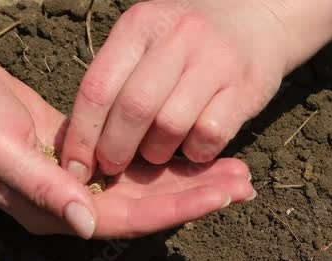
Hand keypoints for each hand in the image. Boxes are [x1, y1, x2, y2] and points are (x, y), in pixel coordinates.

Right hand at [0, 56, 254, 237]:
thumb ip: (44, 189)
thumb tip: (89, 226)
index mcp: (55, 213)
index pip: (128, 220)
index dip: (175, 209)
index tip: (220, 196)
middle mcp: (75, 207)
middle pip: (147, 209)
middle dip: (197, 196)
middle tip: (246, 183)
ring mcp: (81, 186)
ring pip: (146, 188)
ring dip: (190, 181)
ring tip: (238, 171)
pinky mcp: (86, 160)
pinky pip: (135, 166)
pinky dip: (167, 160)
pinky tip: (199, 152)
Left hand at [60, 0, 288, 179]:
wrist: (258, 21)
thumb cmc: (189, 44)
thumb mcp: (149, 41)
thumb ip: (119, 79)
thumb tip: (81, 142)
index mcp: (141, 25)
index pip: (98, 86)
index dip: (81, 134)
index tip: (73, 166)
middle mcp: (177, 37)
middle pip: (133, 108)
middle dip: (116, 149)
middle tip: (112, 168)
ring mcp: (215, 61)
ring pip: (171, 126)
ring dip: (157, 152)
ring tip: (156, 153)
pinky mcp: (245, 88)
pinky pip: (209, 135)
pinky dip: (196, 152)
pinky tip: (193, 147)